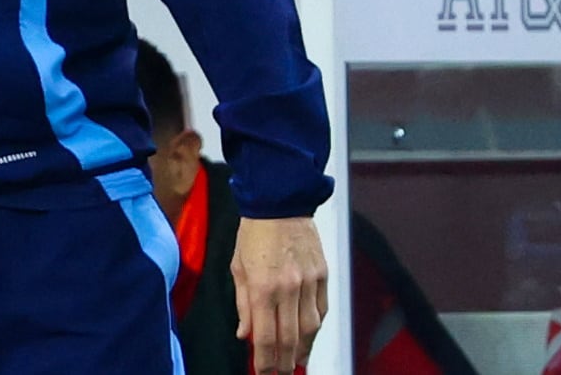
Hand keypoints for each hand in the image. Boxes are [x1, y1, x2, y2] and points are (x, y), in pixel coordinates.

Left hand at [232, 215, 326, 374]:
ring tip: (298, 361)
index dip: (266, 361)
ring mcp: (308, 282)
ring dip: (304, 349)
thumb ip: (242, 305)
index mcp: (262, 287)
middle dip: (286, 362)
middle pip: (290, 339)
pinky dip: (316, 327)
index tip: (264, 372)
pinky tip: (309, 336)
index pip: (266, 337)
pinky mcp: (322, 275)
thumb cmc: (254, 233)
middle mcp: (288, 288)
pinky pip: (322, 309)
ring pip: (310, 328)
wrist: (280, 202)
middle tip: (282, 373)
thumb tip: (245, 335)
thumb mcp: (238, 268)